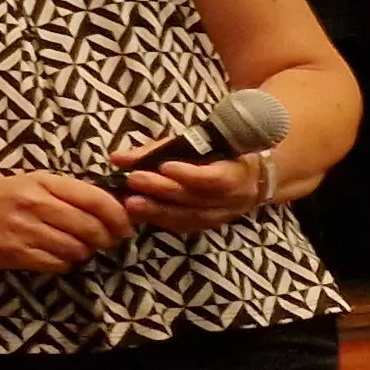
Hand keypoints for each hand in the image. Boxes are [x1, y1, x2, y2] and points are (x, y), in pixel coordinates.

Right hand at [0, 170, 132, 271]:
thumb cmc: (2, 195)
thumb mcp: (35, 182)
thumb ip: (70, 192)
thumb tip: (112, 210)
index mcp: (44, 183)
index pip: (97, 200)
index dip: (119, 216)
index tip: (125, 226)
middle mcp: (36, 205)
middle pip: (92, 228)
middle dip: (104, 238)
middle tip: (101, 240)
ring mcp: (25, 230)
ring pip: (77, 249)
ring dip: (82, 251)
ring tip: (73, 246)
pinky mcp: (16, 253)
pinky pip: (57, 264)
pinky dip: (64, 262)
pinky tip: (55, 254)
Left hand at [114, 138, 277, 234]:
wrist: (251, 178)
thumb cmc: (218, 153)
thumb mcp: (196, 143)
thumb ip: (158, 149)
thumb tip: (118, 157)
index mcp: (237, 172)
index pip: (215, 178)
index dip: (190, 174)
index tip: (164, 166)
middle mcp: (233, 198)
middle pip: (196, 198)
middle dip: (162, 190)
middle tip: (134, 181)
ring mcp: (222, 215)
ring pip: (189, 217)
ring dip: (157, 210)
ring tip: (130, 203)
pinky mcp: (209, 225)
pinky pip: (185, 226)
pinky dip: (161, 220)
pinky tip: (140, 214)